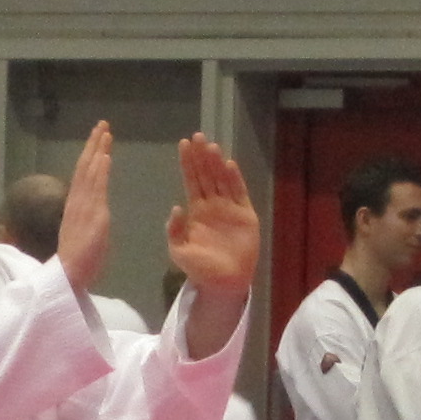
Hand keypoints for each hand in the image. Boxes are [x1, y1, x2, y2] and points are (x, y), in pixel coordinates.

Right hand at [57, 124, 115, 295]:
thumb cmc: (78, 262)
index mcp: (75, 206)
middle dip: (93, 145)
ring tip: (104, 131)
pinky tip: (105, 155)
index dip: (89, 156)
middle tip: (101, 125)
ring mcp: (84, 206)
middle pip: (85, 167)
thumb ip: (89, 220)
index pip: (83, 175)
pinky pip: (97, 187)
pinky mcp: (93, 214)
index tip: (97, 139)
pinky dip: (100, 170)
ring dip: (98, 150)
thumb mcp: (84, 235)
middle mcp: (77, 201)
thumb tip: (96, 213)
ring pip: (90, 171)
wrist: (69, 275)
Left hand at [165, 133, 261, 352]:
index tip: (184, 145)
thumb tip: (176, 207)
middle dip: (201, 156)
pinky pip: (239, 193)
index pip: (192, 181)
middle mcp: (213, 205)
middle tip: (197, 136)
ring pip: (222, 180)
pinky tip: (229, 165)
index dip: (188, 163)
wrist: (224, 283)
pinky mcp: (245, 215)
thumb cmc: (200, 268)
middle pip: (207, 175)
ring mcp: (230, 208)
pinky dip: (235, 180)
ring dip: (217, 163)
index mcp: (197, 211)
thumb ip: (175, 230)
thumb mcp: (179, 251)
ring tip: (211, 146)